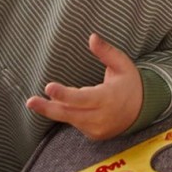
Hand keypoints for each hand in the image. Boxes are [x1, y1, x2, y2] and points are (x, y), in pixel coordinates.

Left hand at [26, 33, 143, 139]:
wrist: (142, 110)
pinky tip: (66, 104)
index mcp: (109, 98)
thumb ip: (106, 52)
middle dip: (48, 108)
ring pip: (70, 119)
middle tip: (30, 101)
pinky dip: (69, 113)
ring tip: (35, 102)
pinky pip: (76, 123)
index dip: (64, 94)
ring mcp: (97, 128)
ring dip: (53, 109)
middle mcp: (101, 116)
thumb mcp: (122, 64)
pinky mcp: (93, 135)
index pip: (83, 98)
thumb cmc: (130, 83)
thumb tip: (92, 36)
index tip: (49, 87)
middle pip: (70, 113)